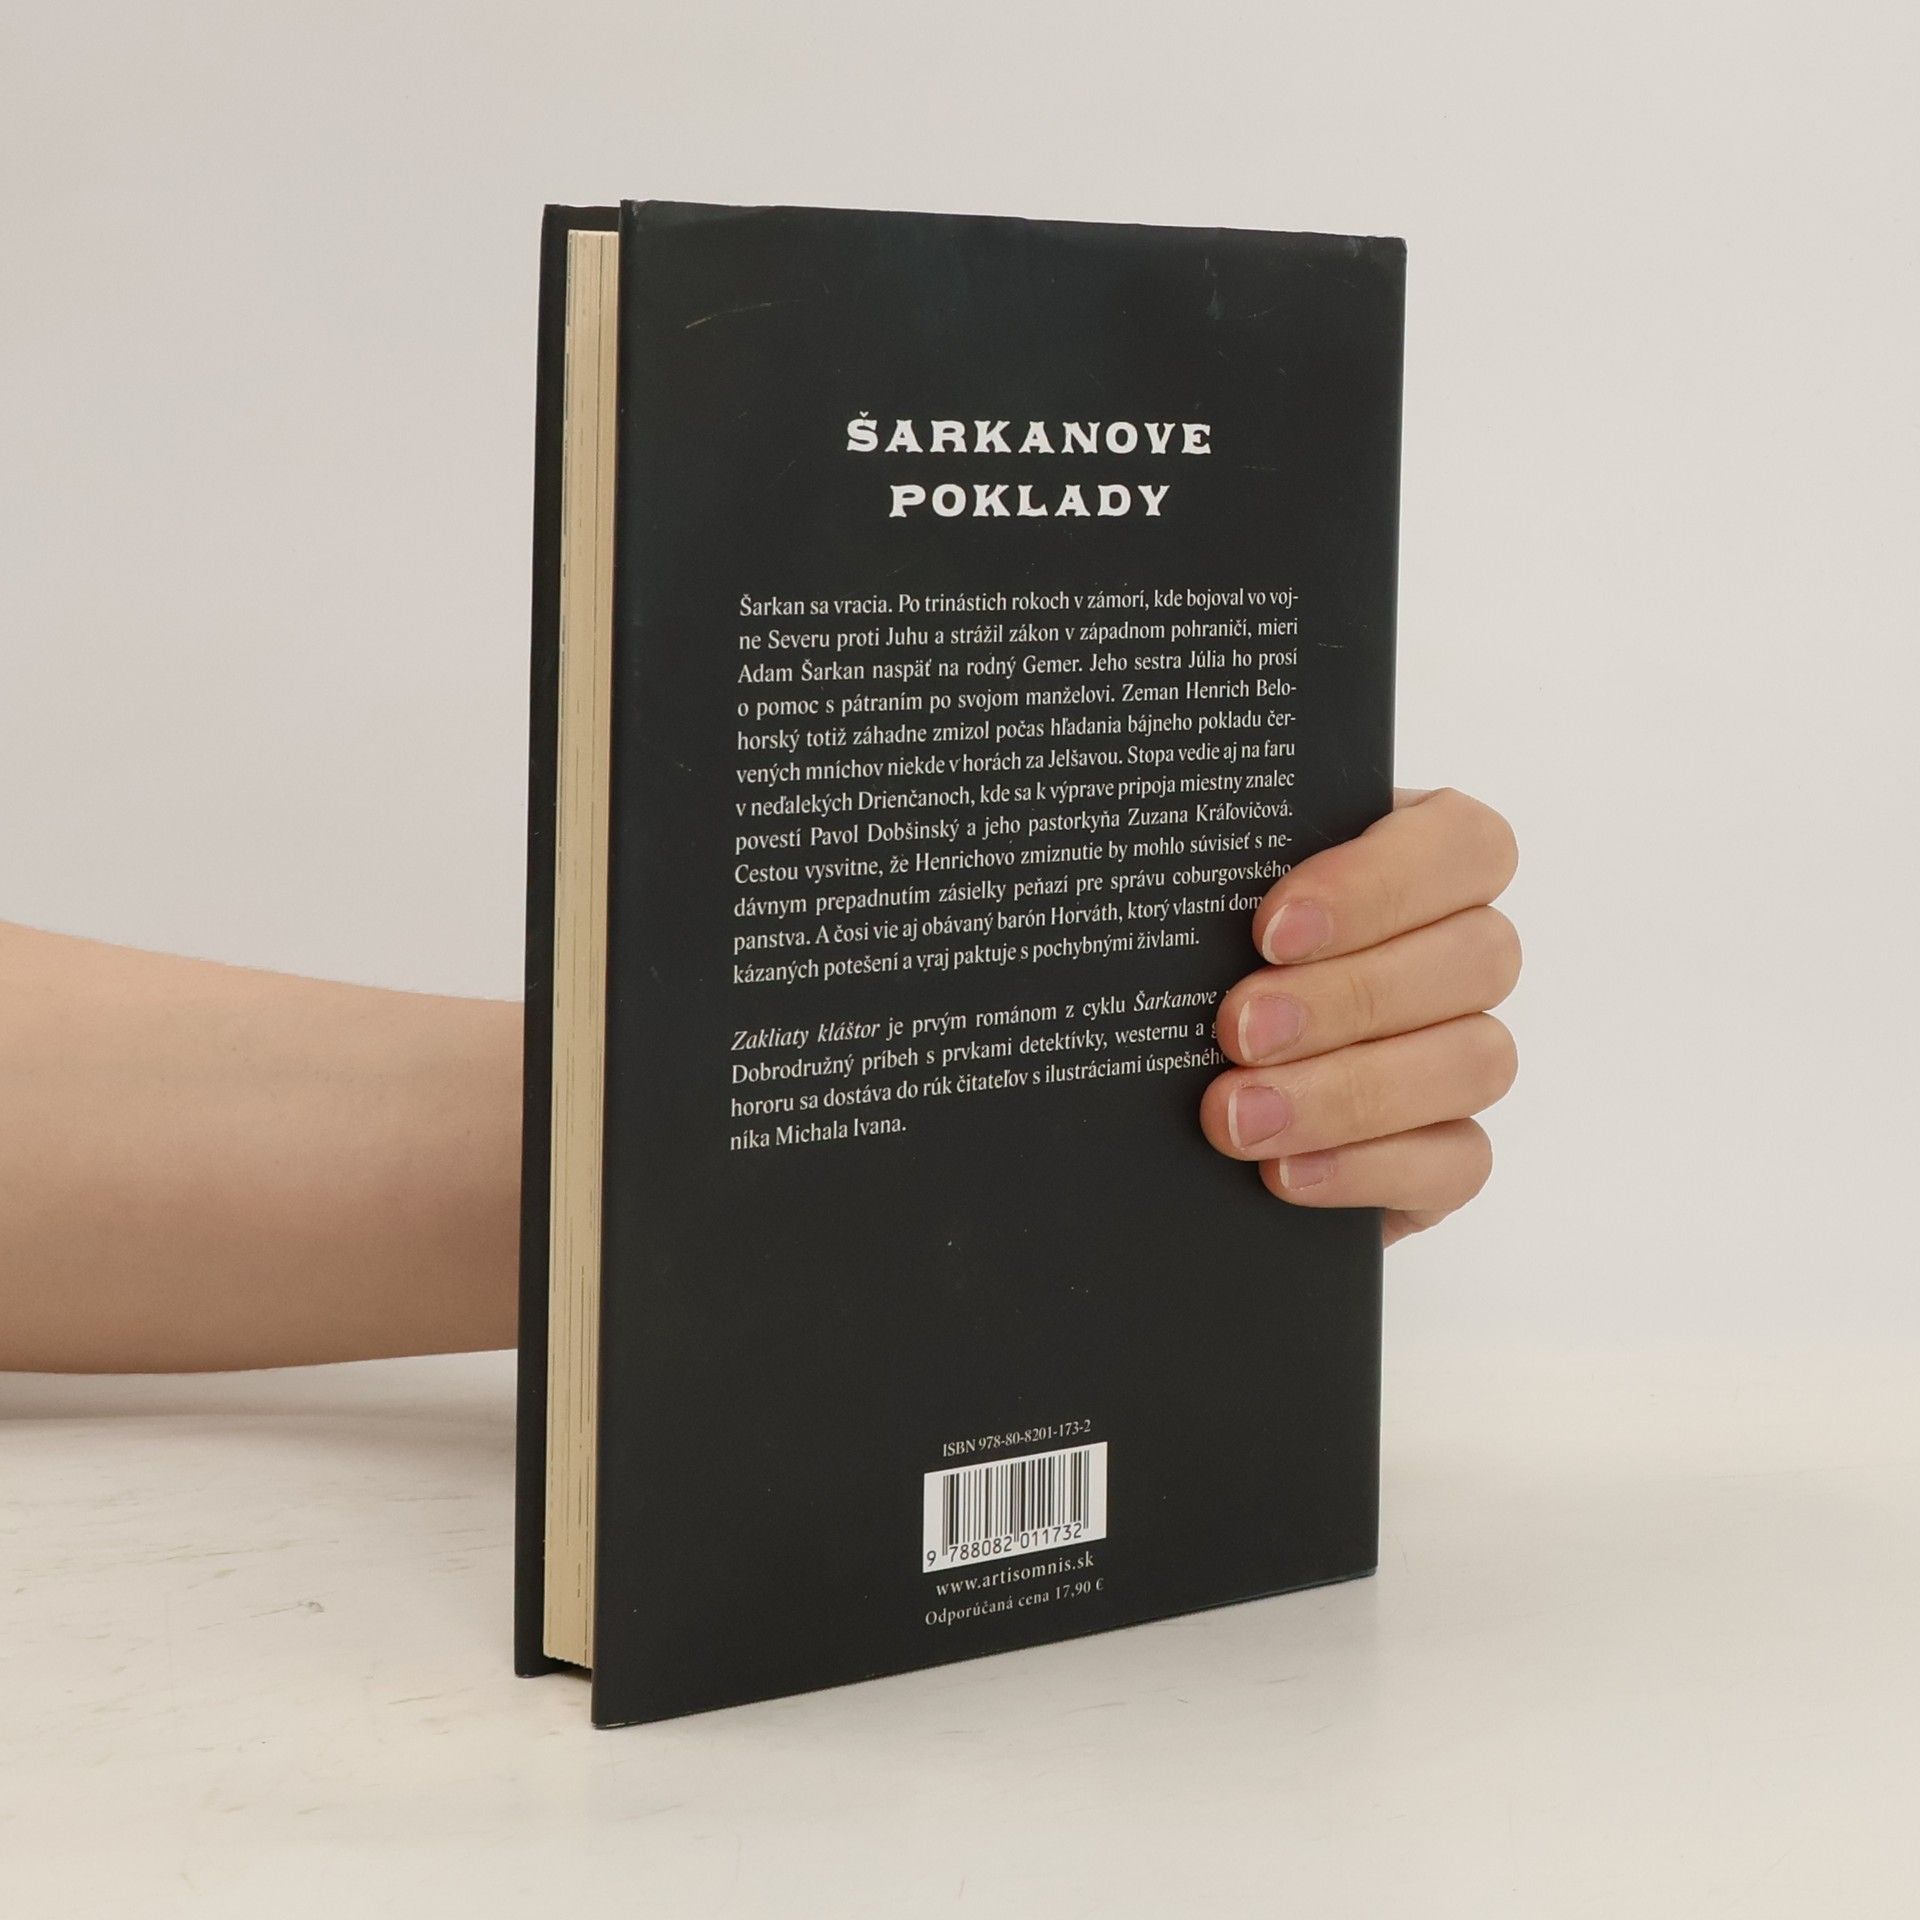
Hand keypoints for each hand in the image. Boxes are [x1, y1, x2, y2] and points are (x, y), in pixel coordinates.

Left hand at [1200, 788, 1519, 1244]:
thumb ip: (1214, 879)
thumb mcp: (1198, 904)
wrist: (1165, 1104)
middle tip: (1238, 1030)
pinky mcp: (1448, 1151)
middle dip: (1347, 998)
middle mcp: (1460, 951)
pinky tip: (1284, 1172)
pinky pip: (1458, 1161)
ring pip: (1476, 1060)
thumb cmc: (1190, 965)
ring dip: (1351, 1091)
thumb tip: (1167, 881)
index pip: (1462, 843)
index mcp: (1416, 859)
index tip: (1272, 928)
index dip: (1379, 883)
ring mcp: (1466, 1052)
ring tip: (1238, 1113)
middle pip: (1477, 956)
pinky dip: (1369, 1167)